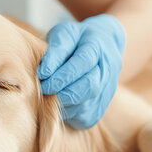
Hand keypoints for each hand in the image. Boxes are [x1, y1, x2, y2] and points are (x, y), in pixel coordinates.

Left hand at [37, 14, 125, 128]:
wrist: (101, 46)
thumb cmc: (75, 40)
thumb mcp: (64, 34)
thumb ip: (55, 51)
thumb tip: (43, 73)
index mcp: (99, 47)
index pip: (83, 62)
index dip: (62, 74)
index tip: (42, 78)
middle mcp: (109, 69)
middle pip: (89, 87)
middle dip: (62, 91)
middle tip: (43, 90)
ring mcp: (108, 90)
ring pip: (86, 105)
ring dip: (64, 104)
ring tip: (49, 96)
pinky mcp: (101, 107)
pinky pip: (84, 117)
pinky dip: (68, 114)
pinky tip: (59, 103)